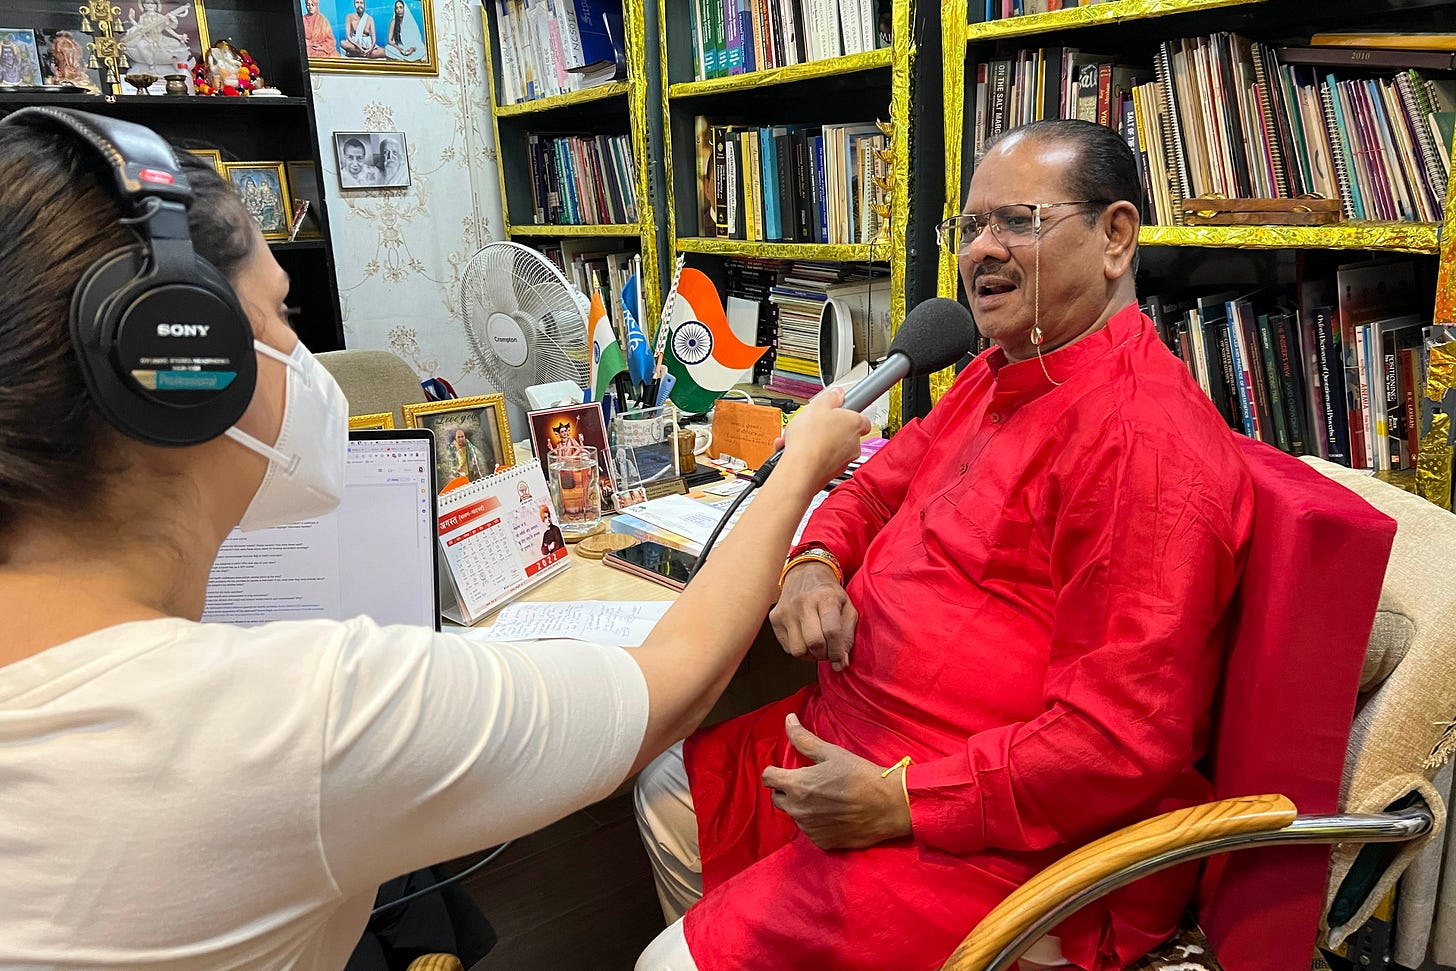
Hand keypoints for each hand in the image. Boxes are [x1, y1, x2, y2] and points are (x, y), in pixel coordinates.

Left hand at [761, 713, 912, 849]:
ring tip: (824, 798)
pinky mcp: (821, 842)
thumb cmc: (860, 775)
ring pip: (794, 815)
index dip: (775, 771)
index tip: (786, 769)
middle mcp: (797, 810)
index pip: (768, 777)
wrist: (887, 806)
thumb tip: (788, 719)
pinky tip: (832, 814)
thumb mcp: (831, 752)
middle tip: (808, 782)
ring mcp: (809, 829)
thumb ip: (804, 739)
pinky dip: (815, 822)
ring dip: (801, 806)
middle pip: (777, 798)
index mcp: (796, 785)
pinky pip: (810, 830)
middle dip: (787, 789)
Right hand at [771, 562, 855, 670]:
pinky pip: (788, 648)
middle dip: (824, 655)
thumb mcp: (847, 607)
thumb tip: (841, 663)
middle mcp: (803, 602)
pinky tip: (805, 638)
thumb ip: (847, 635)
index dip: (837, 652)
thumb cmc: (829, 593)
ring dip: (810, 654)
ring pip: (798, 650)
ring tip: (816, 645)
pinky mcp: (775, 618)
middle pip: (814, 643)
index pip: (832, 632)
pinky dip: (799, 648)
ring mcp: (786, 610)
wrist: (805, 574)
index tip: (840, 660)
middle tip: (828, 652)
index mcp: (825, 597)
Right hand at [776, 387, 868, 490]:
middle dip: (830, 429)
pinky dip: (812, 455)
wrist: (800, 469)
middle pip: (844, 433)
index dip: (848, 413)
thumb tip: (838, 394)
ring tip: (802, 438)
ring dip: (819, 442)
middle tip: (816, 424)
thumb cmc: (810, 439)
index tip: (838, 411)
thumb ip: (831, 397)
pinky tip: (797, 450)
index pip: (862, 418)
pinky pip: (823, 460)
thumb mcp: (817, 406)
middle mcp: (854, 444)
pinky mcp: (832, 473)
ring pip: (833, 448)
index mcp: (855, 424)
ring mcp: (844, 460)